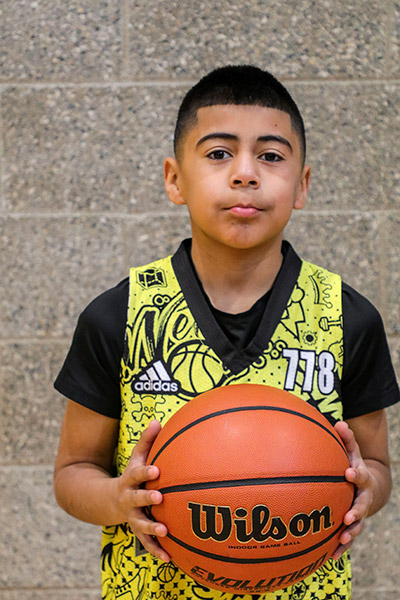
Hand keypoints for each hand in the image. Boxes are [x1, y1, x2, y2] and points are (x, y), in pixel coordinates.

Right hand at [115, 419, 169, 561]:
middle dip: (147, 498)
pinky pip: (147, 543)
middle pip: (136, 499)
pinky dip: (156, 550)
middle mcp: (128, 499)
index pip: (136, 474)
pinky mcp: (137, 531)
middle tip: (160, 497)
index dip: (145, 472)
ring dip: (151, 528)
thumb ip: (146, 441)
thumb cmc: (132, 475)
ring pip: (140, 524)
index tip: (156, 470)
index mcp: (130, 480)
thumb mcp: (136, 457)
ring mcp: (131, 516)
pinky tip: (169, 558)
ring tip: (165, 531)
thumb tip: (158, 420)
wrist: (108, 500)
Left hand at [332, 421, 374, 559]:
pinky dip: (340, 547)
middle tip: (347, 516)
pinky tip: (330, 556)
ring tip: (341, 538)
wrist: (371, 487)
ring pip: (357, 525)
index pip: (360, 475)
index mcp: (362, 478)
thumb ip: (346, 440)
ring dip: (350, 533)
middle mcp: (363, 498)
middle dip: (356, 511)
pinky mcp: (353, 525)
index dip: (356, 474)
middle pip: (362, 505)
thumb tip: (338, 422)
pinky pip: (347, 538)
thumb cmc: (354, 465)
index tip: (348, 473)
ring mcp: (359, 513)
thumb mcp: (353, 452)